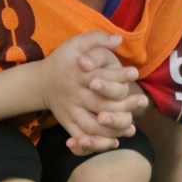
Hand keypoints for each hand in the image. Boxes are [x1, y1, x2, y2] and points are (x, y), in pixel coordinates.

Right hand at [36, 31, 146, 155]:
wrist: (40, 82)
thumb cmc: (63, 61)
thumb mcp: (75, 44)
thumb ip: (96, 39)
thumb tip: (119, 39)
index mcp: (77, 75)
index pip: (100, 76)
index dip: (118, 75)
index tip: (135, 73)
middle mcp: (74, 95)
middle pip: (100, 104)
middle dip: (123, 105)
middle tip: (142, 101)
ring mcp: (70, 111)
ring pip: (92, 125)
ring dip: (113, 128)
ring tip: (131, 126)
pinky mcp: (68, 123)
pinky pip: (82, 137)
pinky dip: (97, 143)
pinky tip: (114, 141)